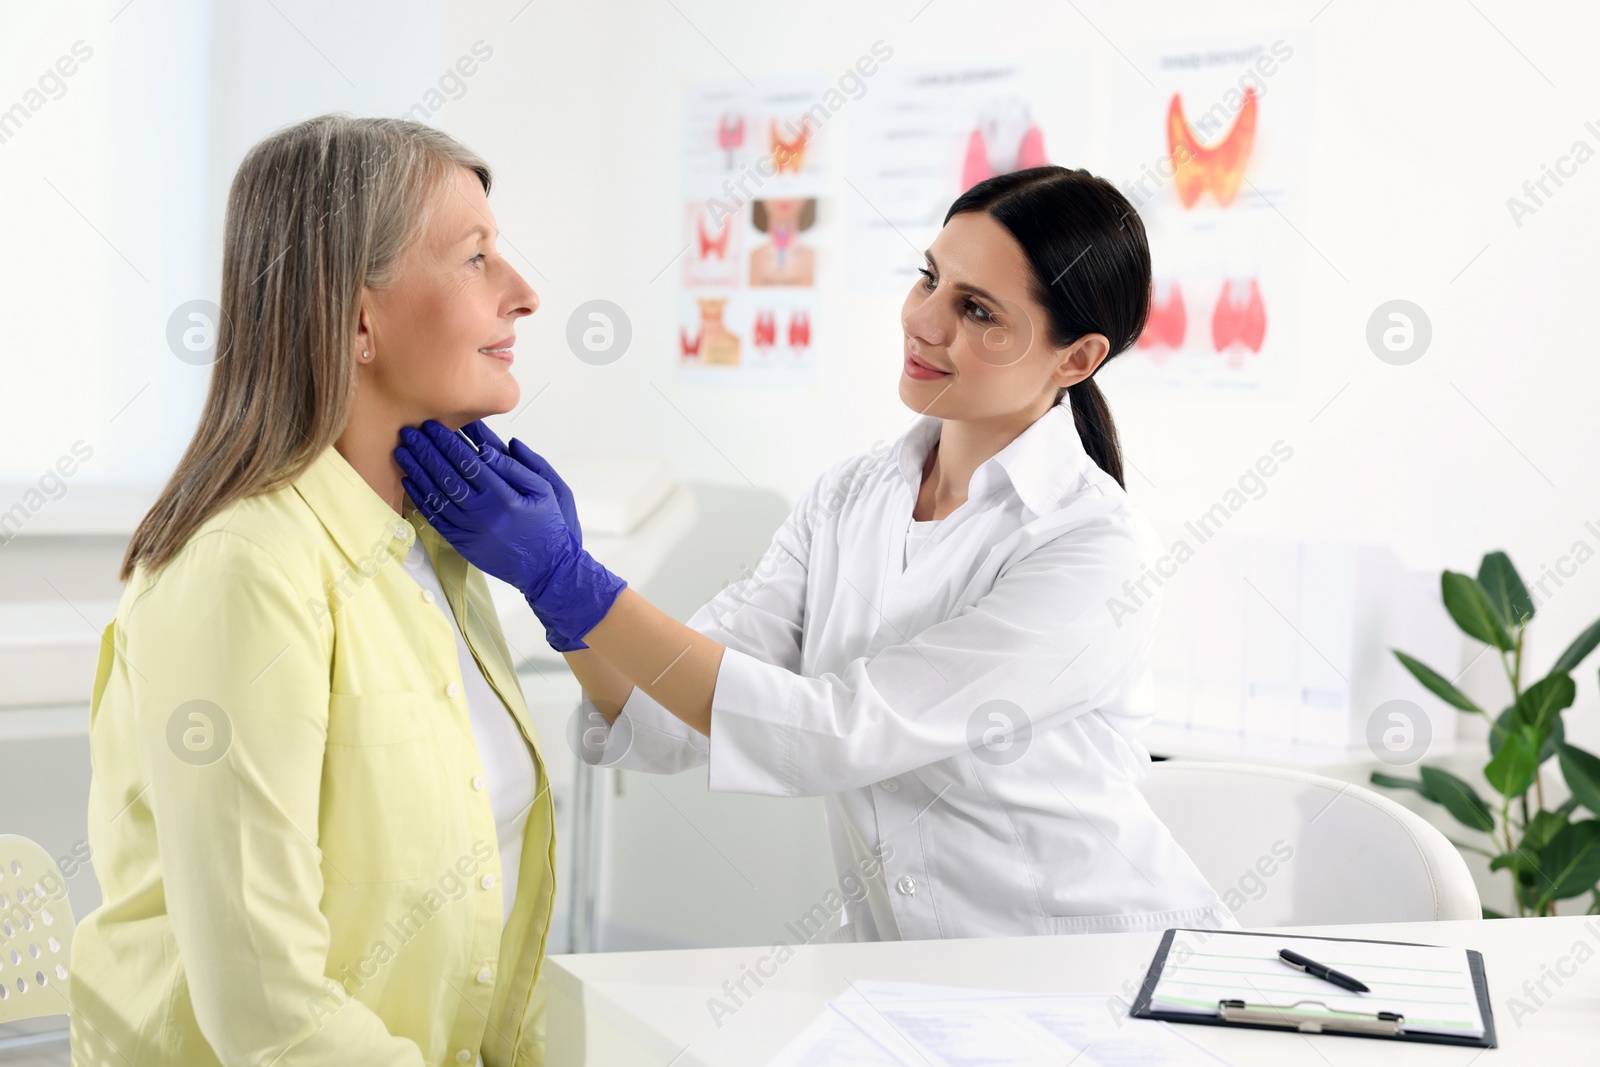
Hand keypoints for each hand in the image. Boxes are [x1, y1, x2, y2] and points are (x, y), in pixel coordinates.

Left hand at [394, 420, 625, 649]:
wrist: (547, 568)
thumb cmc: (548, 526)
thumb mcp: (545, 490)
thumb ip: (519, 466)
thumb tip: (489, 446)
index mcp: (505, 497)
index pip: (468, 462)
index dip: (448, 442)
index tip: (434, 426)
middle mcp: (484, 514)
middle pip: (447, 476)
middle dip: (426, 451)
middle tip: (410, 432)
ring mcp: (471, 531)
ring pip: (436, 496)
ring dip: (417, 472)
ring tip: (403, 452)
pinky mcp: (463, 544)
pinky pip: (436, 519)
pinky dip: (421, 499)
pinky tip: (411, 482)